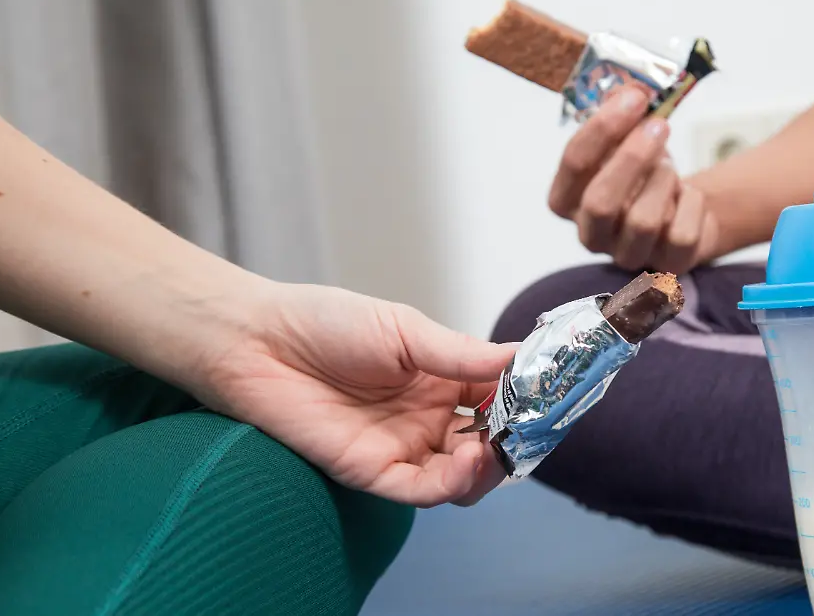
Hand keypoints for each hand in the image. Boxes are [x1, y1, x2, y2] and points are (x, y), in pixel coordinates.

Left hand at [197, 283, 514, 507]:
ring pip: (463, 475)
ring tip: (495, 446)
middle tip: (531, 429)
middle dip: (515, 440)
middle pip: (489, 442)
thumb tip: (520, 358)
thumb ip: (460, 354)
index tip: (556, 395)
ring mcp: (404, 446)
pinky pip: (422, 489)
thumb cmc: (327, 323)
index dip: (528, 399)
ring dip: (489, 466)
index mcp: (442, 378)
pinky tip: (469, 459)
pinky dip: (452, 482)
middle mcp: (429, 417)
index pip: (500, 397)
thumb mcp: (404, 329)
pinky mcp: (373, 471)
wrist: (258, 342)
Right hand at [549, 87, 720, 273]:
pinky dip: (692, 204)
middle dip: (632, 158)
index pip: (573, 164)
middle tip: (660, 125)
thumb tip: (631, 88)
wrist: (682, 210)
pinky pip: (681, 235)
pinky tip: (689, 195)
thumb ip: (621, 114)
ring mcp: (627, 256)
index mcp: (568, 200)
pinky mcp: (667, 267)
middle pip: (600, 203)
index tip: (634, 97)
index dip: (602, 127)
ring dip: (664, 181)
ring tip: (671, 168)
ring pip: (643, 222)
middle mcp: (591, 233)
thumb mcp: (627, 140)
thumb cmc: (645, 173)